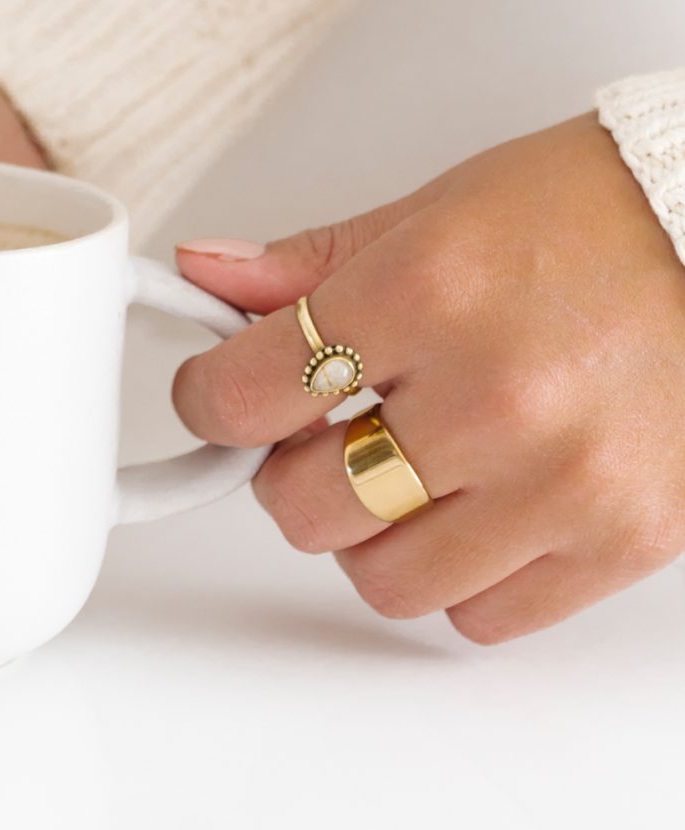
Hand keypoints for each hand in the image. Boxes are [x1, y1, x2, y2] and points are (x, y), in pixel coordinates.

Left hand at [172, 114, 684, 641]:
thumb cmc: (590, 214)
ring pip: (384, 580)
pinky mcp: (621, 542)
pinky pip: (482, 617)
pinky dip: (458, 575)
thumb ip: (308, 265)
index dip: (211, 401)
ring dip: (371, 533)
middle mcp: (492, 395)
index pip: (249, 394)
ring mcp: (561, 482)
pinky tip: (474, 507)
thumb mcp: (430, 212)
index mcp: (428, 292)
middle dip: (289, 470)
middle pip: (303, 505)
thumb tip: (207, 279)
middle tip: (317, 433)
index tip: (219, 395)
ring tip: (403, 469)